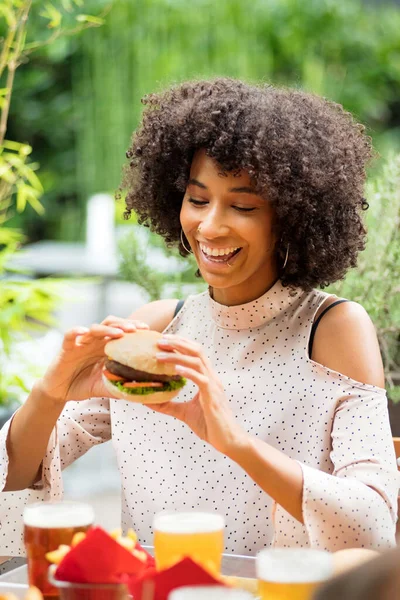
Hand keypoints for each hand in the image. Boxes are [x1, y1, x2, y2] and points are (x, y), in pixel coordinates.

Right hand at [38, 316, 148, 403]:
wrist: (60, 391)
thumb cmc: (84, 385)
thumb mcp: (104, 386)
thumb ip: (119, 386)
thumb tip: (141, 392)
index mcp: (106, 347)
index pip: (122, 332)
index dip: (134, 329)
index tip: (148, 331)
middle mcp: (95, 341)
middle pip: (111, 324)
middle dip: (125, 324)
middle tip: (137, 329)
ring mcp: (81, 343)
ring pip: (94, 328)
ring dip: (108, 329)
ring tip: (119, 332)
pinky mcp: (66, 348)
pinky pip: (70, 335)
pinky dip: (76, 331)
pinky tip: (85, 331)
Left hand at [146, 334, 247, 456]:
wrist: (228, 441)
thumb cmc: (210, 426)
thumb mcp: (184, 413)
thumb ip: (169, 405)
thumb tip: (148, 401)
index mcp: (207, 378)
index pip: (195, 353)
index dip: (180, 344)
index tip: (164, 340)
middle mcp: (211, 378)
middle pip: (197, 350)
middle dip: (178, 343)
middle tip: (160, 340)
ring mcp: (213, 386)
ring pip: (197, 361)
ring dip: (177, 355)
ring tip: (160, 354)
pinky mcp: (213, 397)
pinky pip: (201, 379)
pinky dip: (187, 371)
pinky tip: (174, 368)